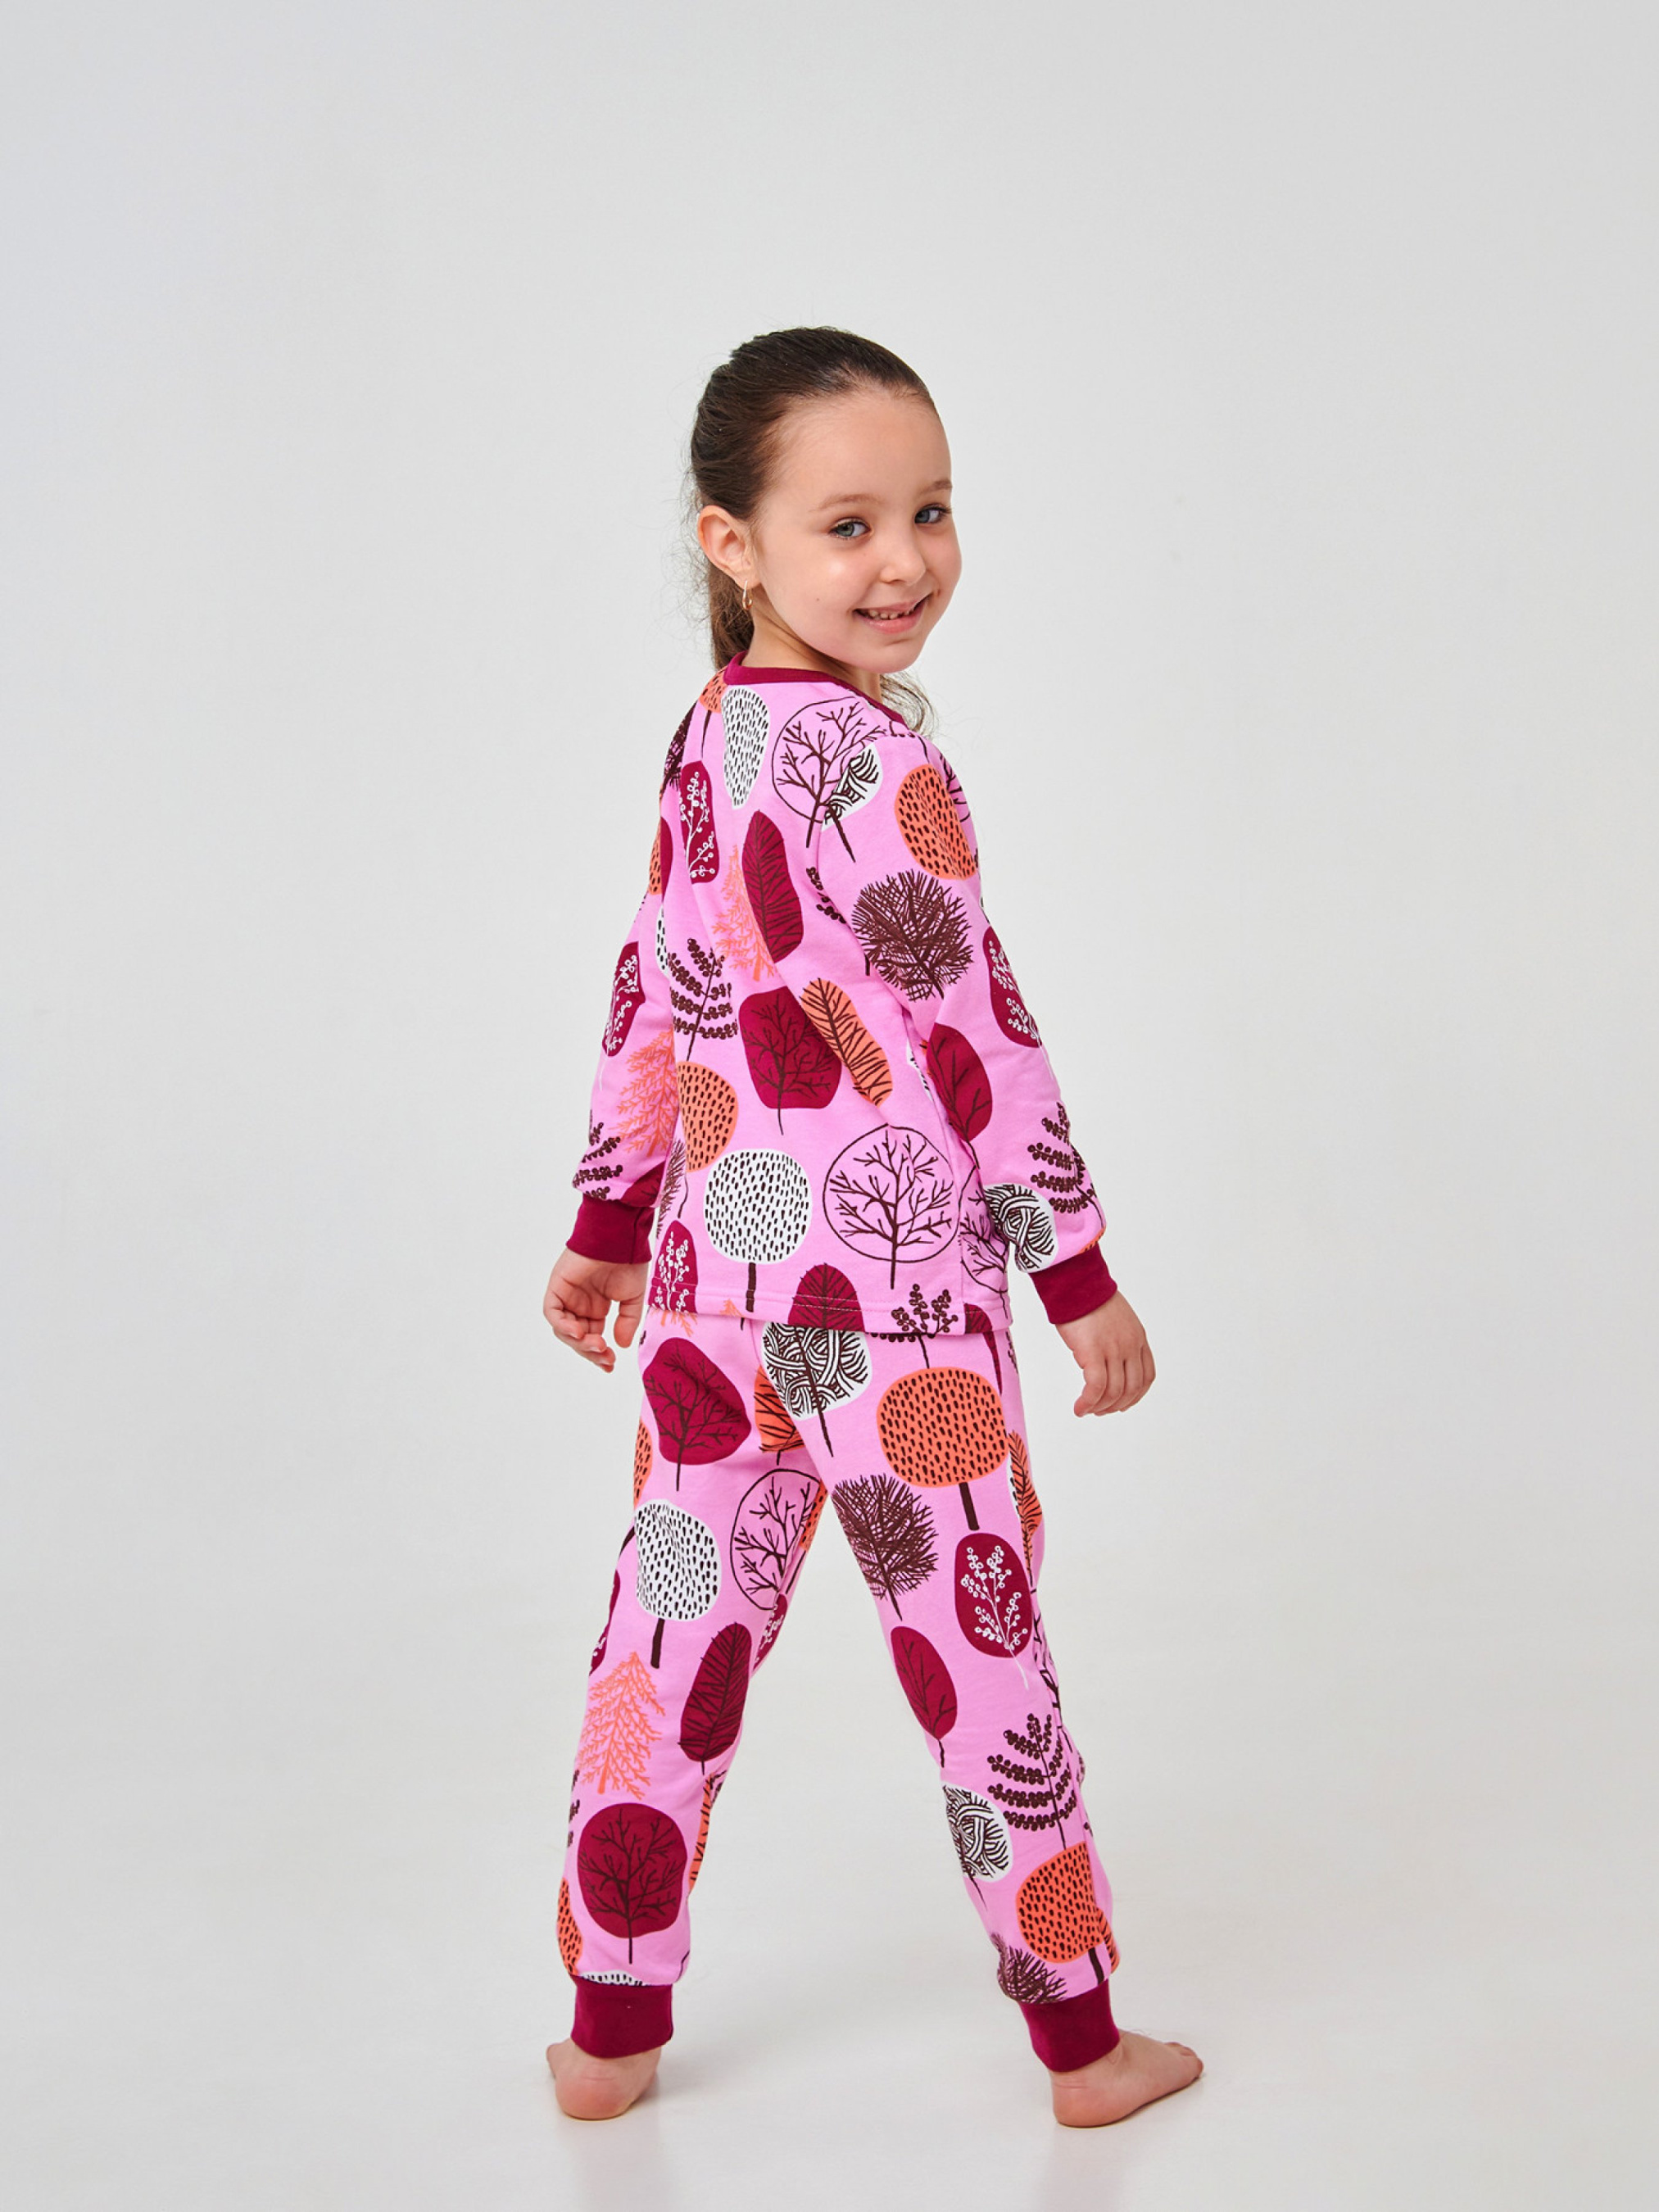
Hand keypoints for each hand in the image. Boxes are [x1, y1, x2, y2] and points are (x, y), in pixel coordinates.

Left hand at [542, 1248, 647, 1373]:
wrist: (620, 1237)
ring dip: (578, 1342)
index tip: (610, 1365)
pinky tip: (579, 1332)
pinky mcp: (557, 1286)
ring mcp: (567, 1296)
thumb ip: (627, 1321)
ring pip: (563, 1329)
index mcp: (595, 1307)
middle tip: (606, 1358)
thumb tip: (621, 1345)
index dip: (599, 1354)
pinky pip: (552, 1312)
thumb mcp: (633, 1298)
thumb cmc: (629, 1261)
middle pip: (577, 1338)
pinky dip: (562, 1325)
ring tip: (597, 1345)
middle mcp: (579, 1304)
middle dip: (591, 1351)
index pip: (592, 1337)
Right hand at [1054, 1292, 1154, 1416]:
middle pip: (1132, 1389)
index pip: (1146, 1376)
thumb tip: (1104, 1357)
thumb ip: (1116, 1338)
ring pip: (1114, 1392)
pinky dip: (1088, 1402)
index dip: (1135, 1396)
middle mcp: (1130, 1346)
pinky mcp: (1093, 1352)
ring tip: (1087, 1410)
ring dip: (1100, 1407)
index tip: (1121, 1403)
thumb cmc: (1087, 1296)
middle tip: (1100, 1410)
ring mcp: (1114, 1350)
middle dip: (1117, 1405)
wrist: (1075, 1282)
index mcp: (1138, 1337)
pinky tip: (1079, 1407)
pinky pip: (1095, 1387)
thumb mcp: (1114, 1318)